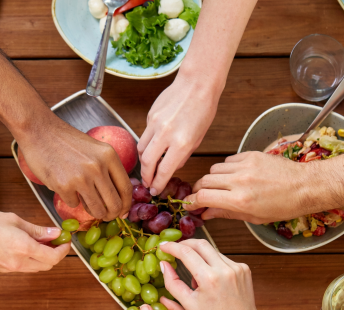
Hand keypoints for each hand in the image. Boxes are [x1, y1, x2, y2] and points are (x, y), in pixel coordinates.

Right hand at [0, 211, 69, 271]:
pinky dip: (31, 260)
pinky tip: (26, 247)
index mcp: (24, 248)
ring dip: (43, 258)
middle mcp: (19, 262)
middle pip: (47, 265)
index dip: (63, 249)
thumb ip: (37, 230)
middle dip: (55, 254)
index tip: (65, 240)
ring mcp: (10, 268)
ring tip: (40, 242)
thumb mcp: (14, 220)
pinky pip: (23, 267)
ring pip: (36, 268)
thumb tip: (54, 233)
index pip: (54, 256)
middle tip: (55, 240)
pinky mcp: (2, 270)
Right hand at [16, 112, 132, 220]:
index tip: (122, 212)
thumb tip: (118, 196)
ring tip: (86, 202)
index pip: (126, 188)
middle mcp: (98, 167)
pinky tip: (65, 186)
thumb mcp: (95, 149)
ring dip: (93, 211)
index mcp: (109, 156)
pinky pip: (74, 204)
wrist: (39, 130)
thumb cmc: (66, 141)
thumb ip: (108, 169)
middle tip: (105, 215)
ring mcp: (81, 178)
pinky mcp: (64, 186)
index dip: (126, 205)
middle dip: (111, 214)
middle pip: (114, 203)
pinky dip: (71, 199)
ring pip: (97, 209)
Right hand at [138, 76, 219, 195]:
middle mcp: (165, 134)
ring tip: (148, 167)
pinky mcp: (150, 115)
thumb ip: (183, 154)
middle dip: (146, 176)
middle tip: (148, 183)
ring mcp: (155, 124)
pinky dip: (147, 143)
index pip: (164, 171)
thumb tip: (171, 166)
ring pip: (141, 149)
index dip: (158, 184)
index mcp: (181, 143)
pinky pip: (145, 135)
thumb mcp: (198, 138)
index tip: (155, 191)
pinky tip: (154, 144)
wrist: (197, 84)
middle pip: (146, 162)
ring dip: (143, 161)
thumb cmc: (203, 110)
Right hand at [159, 239, 263, 309]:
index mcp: (209, 278)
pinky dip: (213, 264)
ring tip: (197, 276)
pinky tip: (212, 280)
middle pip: (200, 243)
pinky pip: (223, 259)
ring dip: (200, 256)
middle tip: (176, 250)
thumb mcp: (189, 304)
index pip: (186, 252)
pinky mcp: (244, 268)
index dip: (172, 247)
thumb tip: (164, 264)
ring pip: (212, 251)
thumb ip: (173, 283)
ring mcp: (237, 267)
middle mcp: (225, 269)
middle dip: (186, 244)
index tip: (163, 246)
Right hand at [183, 151, 314, 223]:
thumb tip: (206, 214)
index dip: (192, 201)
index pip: (203, 197)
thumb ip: (226, 213)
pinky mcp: (251, 154)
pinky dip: (227, 168)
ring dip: (213, 179)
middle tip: (202, 196)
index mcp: (240, 200)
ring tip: (222, 186)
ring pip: (214, 169)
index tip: (189, 204)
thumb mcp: (254, 217)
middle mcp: (240, 181)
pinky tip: (235, 175)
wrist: (305, 186)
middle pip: (204, 181)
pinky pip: (228, 160)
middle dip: (200, 190)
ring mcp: (245, 165)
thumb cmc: (284, 206)